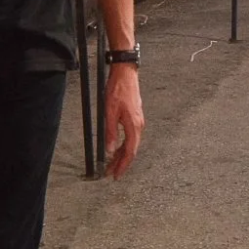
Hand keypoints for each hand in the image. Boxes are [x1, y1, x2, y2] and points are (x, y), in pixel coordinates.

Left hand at [102, 63, 144, 178]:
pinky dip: (123, 145)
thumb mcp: (109, 112)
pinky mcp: (135, 117)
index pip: (130, 152)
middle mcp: (139, 126)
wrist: (126, 74)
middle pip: (131, 150)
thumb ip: (110, 132)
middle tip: (111, 173)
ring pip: (131, 144)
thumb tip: (109, 150)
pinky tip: (116, 148)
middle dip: (121, 163)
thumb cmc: (118, 90)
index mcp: (134, 126)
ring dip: (121, 155)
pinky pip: (130, 137)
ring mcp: (138, 122)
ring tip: (111, 164)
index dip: (123, 165)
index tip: (116, 175)